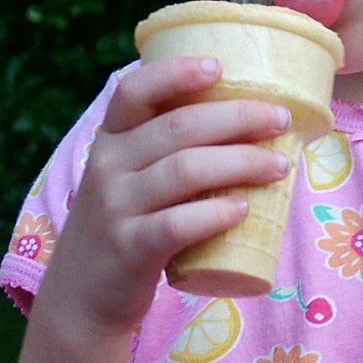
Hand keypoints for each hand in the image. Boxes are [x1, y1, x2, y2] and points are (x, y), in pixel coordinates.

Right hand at [34, 55, 293, 332]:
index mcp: (111, 139)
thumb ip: (166, 149)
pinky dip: (215, 213)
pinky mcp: (129, 249)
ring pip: (185, 170)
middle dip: (238, 117)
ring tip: (278, 166)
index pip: (134, 91)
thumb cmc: (125, 224)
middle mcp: (108, 166)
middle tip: (281, 120)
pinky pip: (177, 224)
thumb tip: (248, 120)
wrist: (81, 296)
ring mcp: (116, 208)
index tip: (219, 66)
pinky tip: (243, 209)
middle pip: (179, 127)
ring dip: (241, 162)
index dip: (175, 73)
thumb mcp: (128, 177)